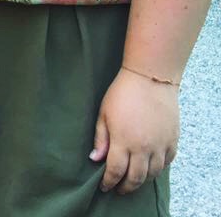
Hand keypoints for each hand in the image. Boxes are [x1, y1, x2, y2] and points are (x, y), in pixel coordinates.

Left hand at [90, 68, 178, 193]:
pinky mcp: (172, 140)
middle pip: (135, 178)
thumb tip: (95, 159)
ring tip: (133, 181)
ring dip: (142, 181)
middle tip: (119, 190)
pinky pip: (167, 163)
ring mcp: (160, 145)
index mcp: (123, 141)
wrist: (150, 79)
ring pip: (153, 173)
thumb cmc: (122, 94)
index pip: (115, 171)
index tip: (105, 187)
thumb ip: (101, 138)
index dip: (109, 182)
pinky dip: (158, 169)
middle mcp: (143, 147)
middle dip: (126, 187)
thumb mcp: (104, 114)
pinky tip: (150, 169)